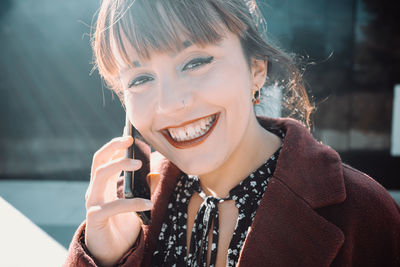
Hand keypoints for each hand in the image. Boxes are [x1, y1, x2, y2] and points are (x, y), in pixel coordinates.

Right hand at [84, 136, 152, 266]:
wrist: (112, 252)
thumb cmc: (122, 225)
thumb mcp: (135, 204)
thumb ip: (142, 189)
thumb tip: (154, 173)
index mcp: (103, 185)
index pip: (104, 159)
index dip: (114, 146)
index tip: (128, 136)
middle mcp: (95, 190)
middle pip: (98, 161)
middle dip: (112, 147)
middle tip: (129, 140)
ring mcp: (93, 203)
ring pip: (100, 175)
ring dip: (119, 166)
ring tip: (139, 164)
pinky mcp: (95, 218)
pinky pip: (113, 206)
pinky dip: (132, 203)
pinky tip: (148, 204)